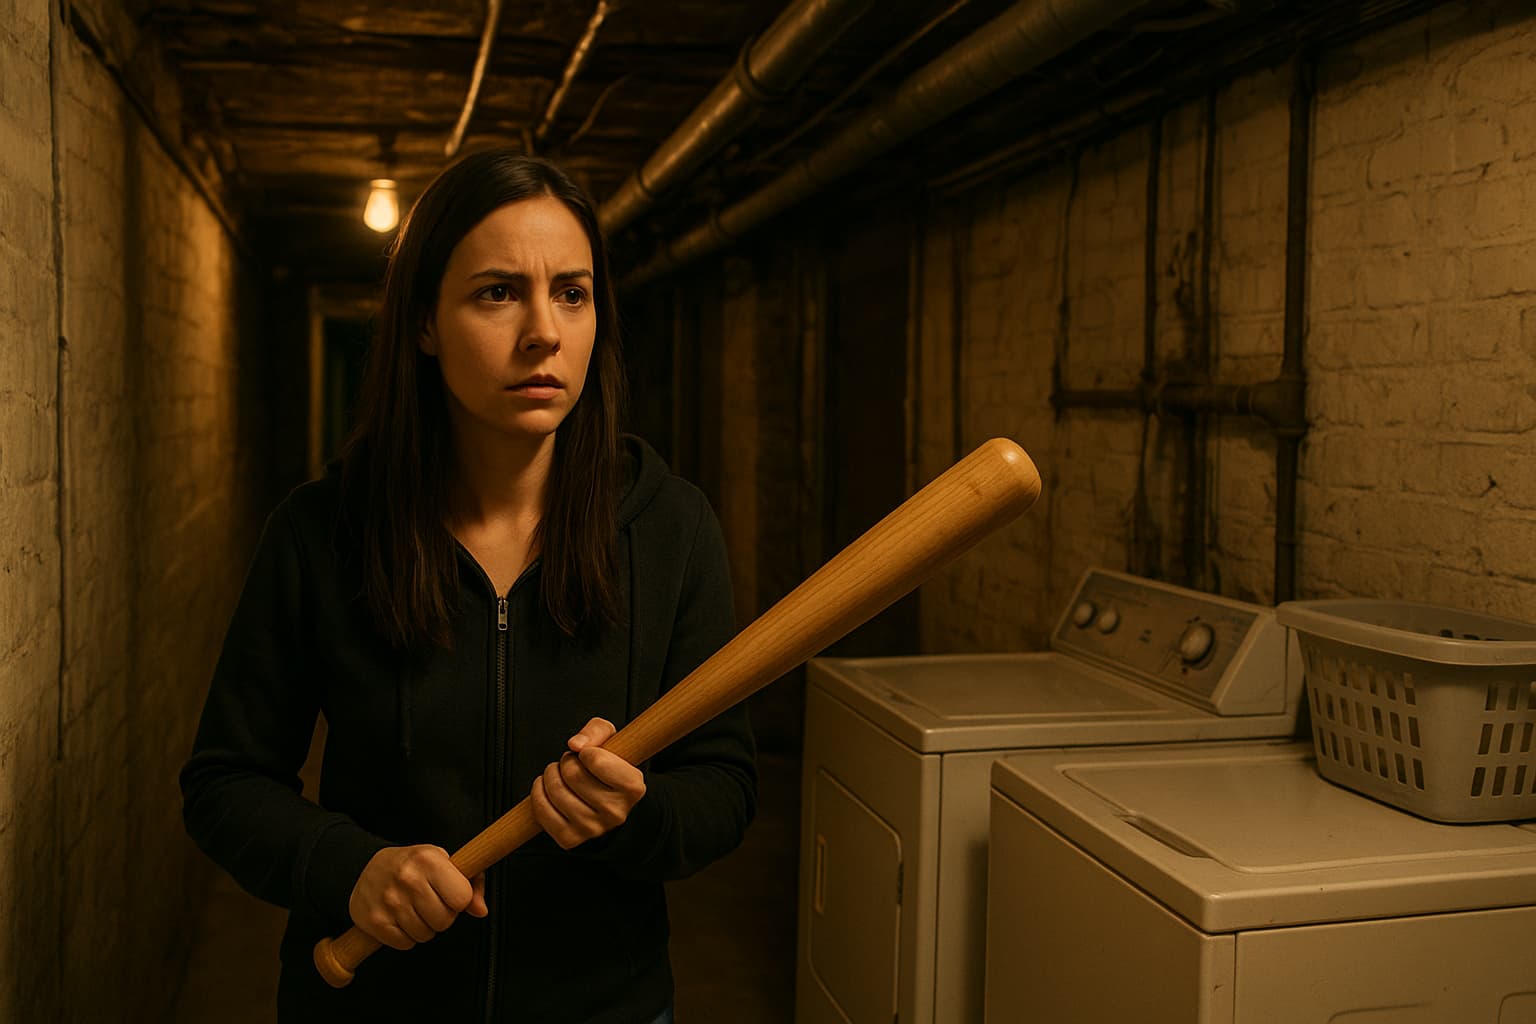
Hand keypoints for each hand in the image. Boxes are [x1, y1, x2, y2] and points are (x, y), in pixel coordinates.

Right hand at [348, 845, 486, 950]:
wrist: (367, 868)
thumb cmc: (413, 866)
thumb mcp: (444, 863)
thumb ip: (472, 884)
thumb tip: (480, 910)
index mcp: (428, 859)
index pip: (462, 897)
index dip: (459, 900)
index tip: (449, 894)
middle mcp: (408, 878)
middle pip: (444, 920)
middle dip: (442, 916)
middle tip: (430, 902)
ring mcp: (389, 901)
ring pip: (425, 935)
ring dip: (423, 927)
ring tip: (414, 908)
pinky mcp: (374, 921)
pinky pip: (405, 944)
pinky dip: (405, 936)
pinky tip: (400, 918)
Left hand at [530, 717, 645, 849]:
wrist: (606, 805)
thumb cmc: (608, 770)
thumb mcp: (610, 740)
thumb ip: (596, 731)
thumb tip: (575, 744)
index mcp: (632, 787)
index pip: (596, 760)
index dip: (586, 752)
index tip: (589, 756)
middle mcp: (615, 812)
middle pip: (572, 774)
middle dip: (566, 762)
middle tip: (571, 764)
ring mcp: (592, 828)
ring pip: (555, 791)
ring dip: (551, 775)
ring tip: (560, 775)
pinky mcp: (570, 838)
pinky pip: (542, 809)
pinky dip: (538, 793)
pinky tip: (547, 789)